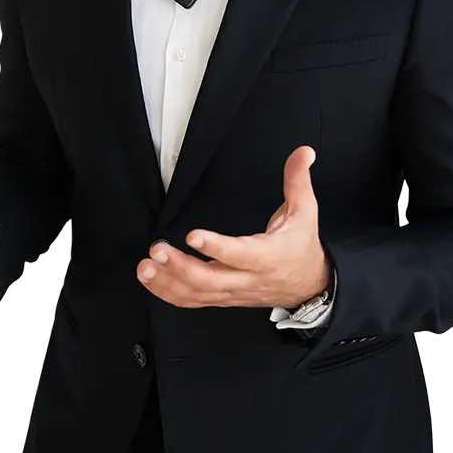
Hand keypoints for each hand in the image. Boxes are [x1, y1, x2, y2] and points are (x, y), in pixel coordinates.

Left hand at [136, 145, 330, 309]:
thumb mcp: (306, 211)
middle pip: (210, 280)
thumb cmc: (301, 245)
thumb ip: (298, 180)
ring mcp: (232, 292)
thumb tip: (304, 152)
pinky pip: (193, 301)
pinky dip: (169, 293)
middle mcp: (247, 278)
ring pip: (197, 294)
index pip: (240, 254)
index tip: (193, 236)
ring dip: (168, 281)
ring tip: (145, 266)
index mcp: (268, 256)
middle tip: (157, 250)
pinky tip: (151, 279)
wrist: (307, 284)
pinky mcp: (223, 297)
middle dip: (180, 267)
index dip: (217, 247)